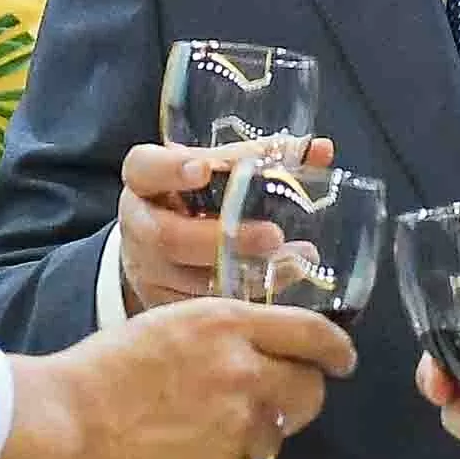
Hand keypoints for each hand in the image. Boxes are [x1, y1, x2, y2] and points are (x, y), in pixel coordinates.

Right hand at [0, 296, 350, 458]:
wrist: (66, 421)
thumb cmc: (106, 368)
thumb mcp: (173, 324)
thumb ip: (228, 334)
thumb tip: (268, 352)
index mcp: (231, 328)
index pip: (314, 335)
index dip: (337, 350)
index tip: (343, 359)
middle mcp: (246, 378)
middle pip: (310, 393)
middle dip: (299, 395)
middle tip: (273, 400)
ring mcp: (236, 434)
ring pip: (273, 437)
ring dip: (250, 433)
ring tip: (195, 428)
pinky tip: (178, 455)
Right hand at [114, 138, 328, 314]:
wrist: (156, 245)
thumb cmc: (192, 198)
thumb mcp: (213, 168)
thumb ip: (260, 156)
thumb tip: (320, 150)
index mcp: (145, 182)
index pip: (146, 168)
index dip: (172, 169)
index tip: (204, 169)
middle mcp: (138, 225)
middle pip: (168, 236)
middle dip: (221, 238)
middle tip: (272, 235)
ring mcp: (147, 270)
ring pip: (189, 280)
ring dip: (244, 275)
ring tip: (292, 263)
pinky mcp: (163, 303)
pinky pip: (203, 308)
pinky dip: (244, 300)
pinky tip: (280, 289)